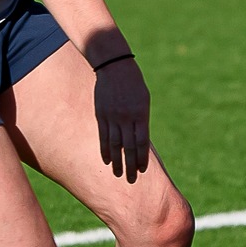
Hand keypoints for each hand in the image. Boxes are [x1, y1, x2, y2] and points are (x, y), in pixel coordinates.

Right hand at [92, 55, 151, 181]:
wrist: (114, 67)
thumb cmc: (133, 83)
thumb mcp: (143, 100)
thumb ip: (142, 120)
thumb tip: (141, 140)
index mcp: (140, 114)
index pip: (141, 142)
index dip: (141, 157)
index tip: (142, 170)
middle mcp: (126, 118)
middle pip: (128, 147)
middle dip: (130, 165)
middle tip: (131, 179)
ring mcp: (112, 117)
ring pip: (115, 144)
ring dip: (116, 161)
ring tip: (117, 174)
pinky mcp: (101, 115)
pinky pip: (103, 136)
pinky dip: (105, 149)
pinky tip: (107, 160)